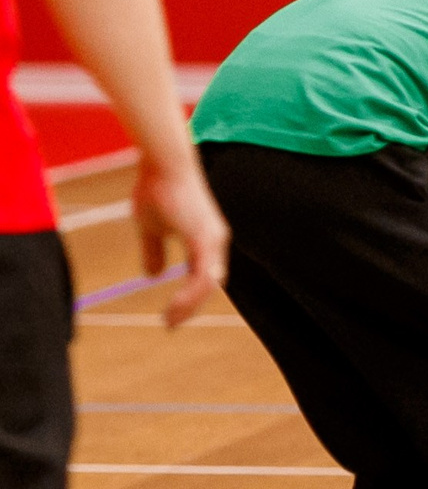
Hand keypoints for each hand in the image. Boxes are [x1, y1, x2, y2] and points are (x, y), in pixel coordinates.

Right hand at [134, 153, 227, 326]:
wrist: (164, 165)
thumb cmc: (157, 189)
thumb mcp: (151, 227)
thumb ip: (154, 251)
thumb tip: (154, 276)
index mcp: (205, 240)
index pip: (203, 276)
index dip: (190, 297)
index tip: (170, 314)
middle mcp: (215, 242)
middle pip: (210, 284)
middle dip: (191, 307)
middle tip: (170, 324)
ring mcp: (213, 240)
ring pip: (209, 284)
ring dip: (190, 306)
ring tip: (170, 320)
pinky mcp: (205, 239)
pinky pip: (203, 276)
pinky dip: (191, 295)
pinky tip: (175, 306)